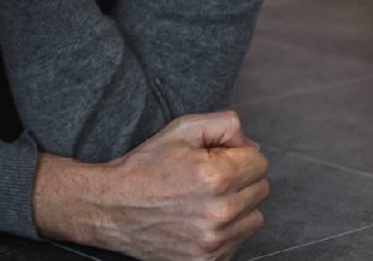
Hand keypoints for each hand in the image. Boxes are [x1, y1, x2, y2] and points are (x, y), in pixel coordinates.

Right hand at [89, 111, 269, 260]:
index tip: (216, 159)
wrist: (110, 208)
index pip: (260, 161)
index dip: (238, 155)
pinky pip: (239, 241)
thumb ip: (224, 124)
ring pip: (254, 217)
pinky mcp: (208, 260)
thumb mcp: (179, 129)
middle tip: (208, 178)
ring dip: (237, 207)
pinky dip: (225, 231)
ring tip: (204, 200)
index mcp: (216, 176)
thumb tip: (251, 144)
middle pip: (261, 189)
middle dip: (240, 179)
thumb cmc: (144, 168)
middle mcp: (220, 212)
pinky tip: (200, 220)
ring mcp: (215, 241)